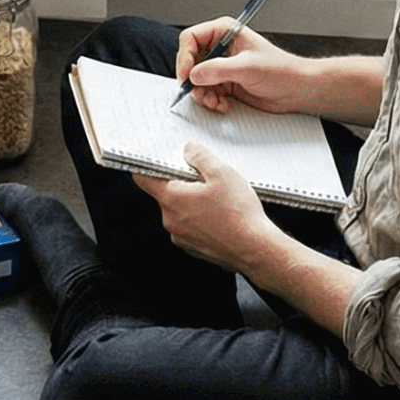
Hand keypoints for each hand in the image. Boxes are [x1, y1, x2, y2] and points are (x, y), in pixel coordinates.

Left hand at [136, 143, 285, 274]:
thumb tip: (188, 149)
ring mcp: (181, 237)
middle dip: (182, 184)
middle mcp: (171, 220)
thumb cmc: (239, 214)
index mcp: (172, 199)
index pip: (143, 179)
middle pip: (166, 194)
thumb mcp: (222, 173)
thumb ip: (200, 156)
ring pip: (180, 211)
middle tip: (204, 180)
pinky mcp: (193, 248)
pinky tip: (221, 217)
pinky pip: (191, 227)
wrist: (256, 249)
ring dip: (193, 203)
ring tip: (218, 201)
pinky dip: (201, 220)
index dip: (147, 166)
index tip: (155, 161)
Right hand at [174, 18, 319, 116]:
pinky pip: (206, 92)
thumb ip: (219, 70)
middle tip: (199, 92)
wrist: (296, 90)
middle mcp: (220, 48)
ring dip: (202, 94)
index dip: (185, 56)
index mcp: (225, 32)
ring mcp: (221, 67)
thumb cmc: (281, 70)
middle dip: (193, 80)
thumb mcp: (248, 67)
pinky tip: (224, 105)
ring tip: (215, 101)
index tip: (186, 75)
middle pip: (190, 61)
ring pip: (196, 80)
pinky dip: (211, 101)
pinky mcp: (225, 83)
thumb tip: (194, 74)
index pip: (191, 38)